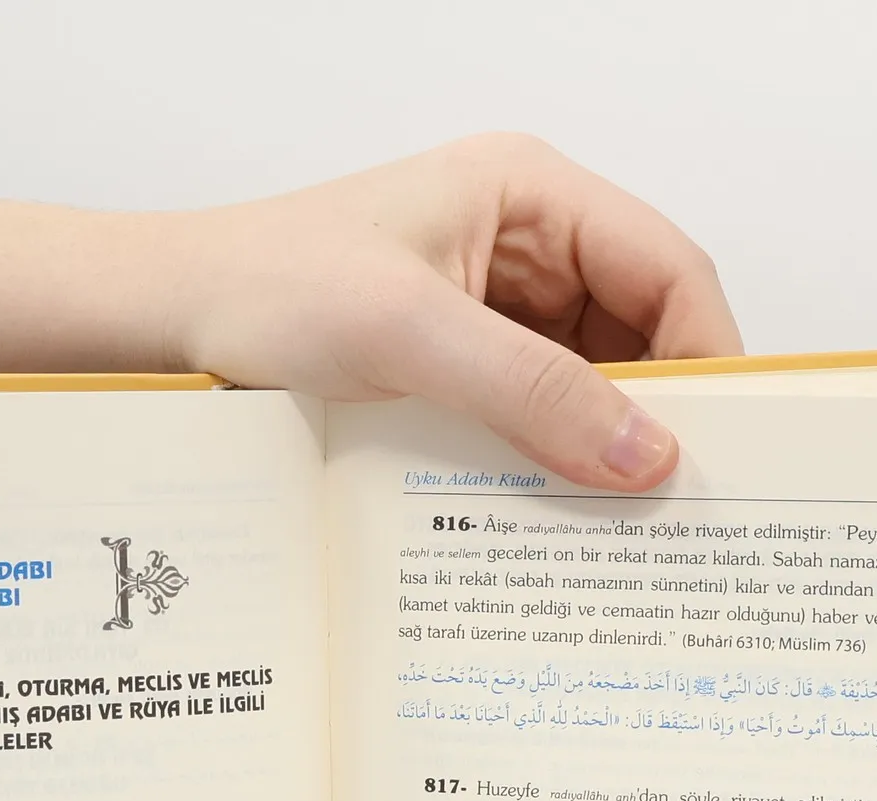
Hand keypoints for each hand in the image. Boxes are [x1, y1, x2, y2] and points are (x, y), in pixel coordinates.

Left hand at [0, 133, 740, 490]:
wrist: (157, 325)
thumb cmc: (261, 291)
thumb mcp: (408, 336)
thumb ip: (532, 392)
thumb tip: (648, 455)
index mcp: (530, 194)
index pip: (668, 268)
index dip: (708, 357)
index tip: (719, 452)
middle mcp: (522, 247)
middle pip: (640, 333)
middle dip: (660, 415)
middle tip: (680, 510)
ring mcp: (489, 312)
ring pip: (590, 386)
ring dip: (601, 450)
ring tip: (619, 530)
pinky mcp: (454, 370)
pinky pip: (532, 419)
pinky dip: (548, 466)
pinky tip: (551, 520)